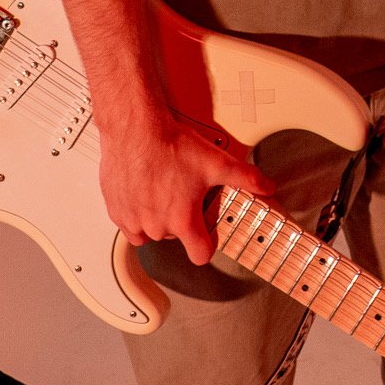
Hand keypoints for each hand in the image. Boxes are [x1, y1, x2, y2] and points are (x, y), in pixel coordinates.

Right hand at [98, 109, 275, 266]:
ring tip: (164, 192)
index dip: (207, 245)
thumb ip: (246, 178)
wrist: (136, 129)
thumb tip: (268, 187)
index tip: (207, 235)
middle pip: (175, 237)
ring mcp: (133, 220)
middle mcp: (157, 226)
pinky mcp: (116, 210)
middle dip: (180, 221)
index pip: (200, 255)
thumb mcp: (217, 162)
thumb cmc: (171, 146)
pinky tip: (143, 191)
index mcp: (182, 220)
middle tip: (184, 194)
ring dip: (157, 220)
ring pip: (149, 233)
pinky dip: (135, 213)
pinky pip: (127, 223)